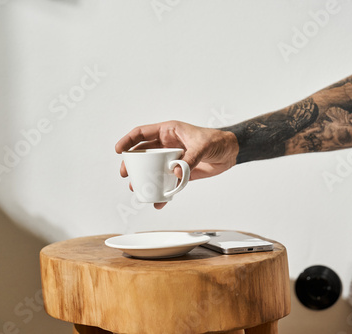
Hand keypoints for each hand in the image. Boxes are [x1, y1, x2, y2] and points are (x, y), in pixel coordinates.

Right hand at [115, 121, 238, 208]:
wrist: (232, 152)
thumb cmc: (218, 140)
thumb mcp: (203, 146)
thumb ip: (189, 158)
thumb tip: (176, 172)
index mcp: (169, 131)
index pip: (142, 134)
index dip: (128, 141)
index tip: (119, 151)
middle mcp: (167, 145)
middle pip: (142, 153)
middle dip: (131, 163)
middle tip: (125, 174)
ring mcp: (173, 159)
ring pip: (152, 169)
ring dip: (143, 179)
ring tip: (136, 189)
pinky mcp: (181, 173)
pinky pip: (168, 182)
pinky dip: (162, 192)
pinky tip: (158, 201)